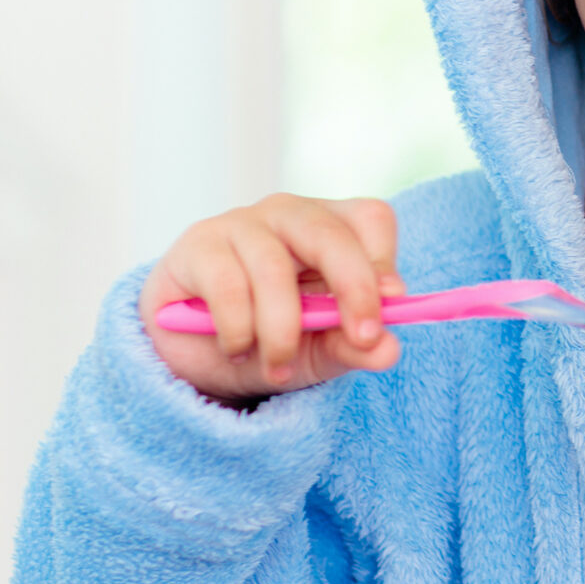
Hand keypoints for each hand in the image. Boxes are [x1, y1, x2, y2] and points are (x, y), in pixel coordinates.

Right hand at [138, 194, 404, 405]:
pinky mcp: (198, 245)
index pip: (370, 219)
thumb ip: (351, 348)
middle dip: (353, 287)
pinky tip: (237, 351)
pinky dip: (239, 329)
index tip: (389, 308)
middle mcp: (288, 215)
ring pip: (274, 268)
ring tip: (277, 368)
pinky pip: (228, 285)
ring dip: (282, 331)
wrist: (195, 358)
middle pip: (329, 234)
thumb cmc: (268, 339)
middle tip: (363, 338)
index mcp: (330, 229)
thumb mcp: (318, 352)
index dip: (383, 262)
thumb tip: (389, 350)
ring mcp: (240, 224)